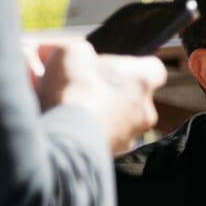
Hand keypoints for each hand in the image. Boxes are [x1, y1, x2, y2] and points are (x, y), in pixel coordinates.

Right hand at [37, 40, 163, 154]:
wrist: (65, 139)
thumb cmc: (75, 90)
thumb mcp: (71, 52)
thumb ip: (72, 49)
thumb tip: (53, 50)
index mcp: (144, 80)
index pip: (152, 68)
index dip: (129, 65)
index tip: (108, 67)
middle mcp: (146, 110)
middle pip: (131, 96)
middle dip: (109, 92)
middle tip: (83, 89)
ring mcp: (130, 137)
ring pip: (116, 121)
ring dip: (98, 115)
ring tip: (69, 110)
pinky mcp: (112, 156)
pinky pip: (102, 140)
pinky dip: (88, 134)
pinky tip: (66, 128)